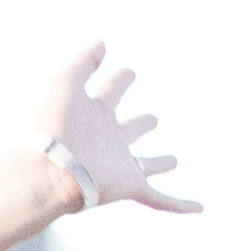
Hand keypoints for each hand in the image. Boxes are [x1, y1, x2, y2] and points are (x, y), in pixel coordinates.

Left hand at [40, 42, 196, 216]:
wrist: (51, 173)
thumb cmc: (56, 129)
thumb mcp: (67, 85)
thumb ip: (84, 63)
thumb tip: (101, 42)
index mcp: (95, 115)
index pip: (112, 91)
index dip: (121, 80)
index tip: (127, 73)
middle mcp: (109, 140)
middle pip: (130, 129)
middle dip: (140, 124)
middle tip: (150, 120)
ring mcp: (120, 165)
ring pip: (145, 164)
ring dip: (158, 163)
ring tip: (172, 161)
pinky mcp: (129, 187)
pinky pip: (160, 199)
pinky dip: (180, 205)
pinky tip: (199, 208)